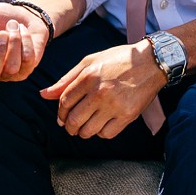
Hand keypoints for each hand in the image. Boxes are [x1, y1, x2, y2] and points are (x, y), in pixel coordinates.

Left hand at [41, 42, 164, 138]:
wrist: (152, 62)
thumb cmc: (119, 60)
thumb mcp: (91, 62)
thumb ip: (66, 80)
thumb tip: (43, 95)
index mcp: (89, 77)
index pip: (64, 102)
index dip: (60, 113)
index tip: (62, 117)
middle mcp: (100, 92)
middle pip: (73, 120)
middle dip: (68, 126)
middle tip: (72, 125)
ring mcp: (115, 105)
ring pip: (88, 131)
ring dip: (83, 131)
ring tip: (86, 125)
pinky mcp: (128, 115)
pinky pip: (106, 134)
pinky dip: (101, 133)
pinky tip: (103, 124)